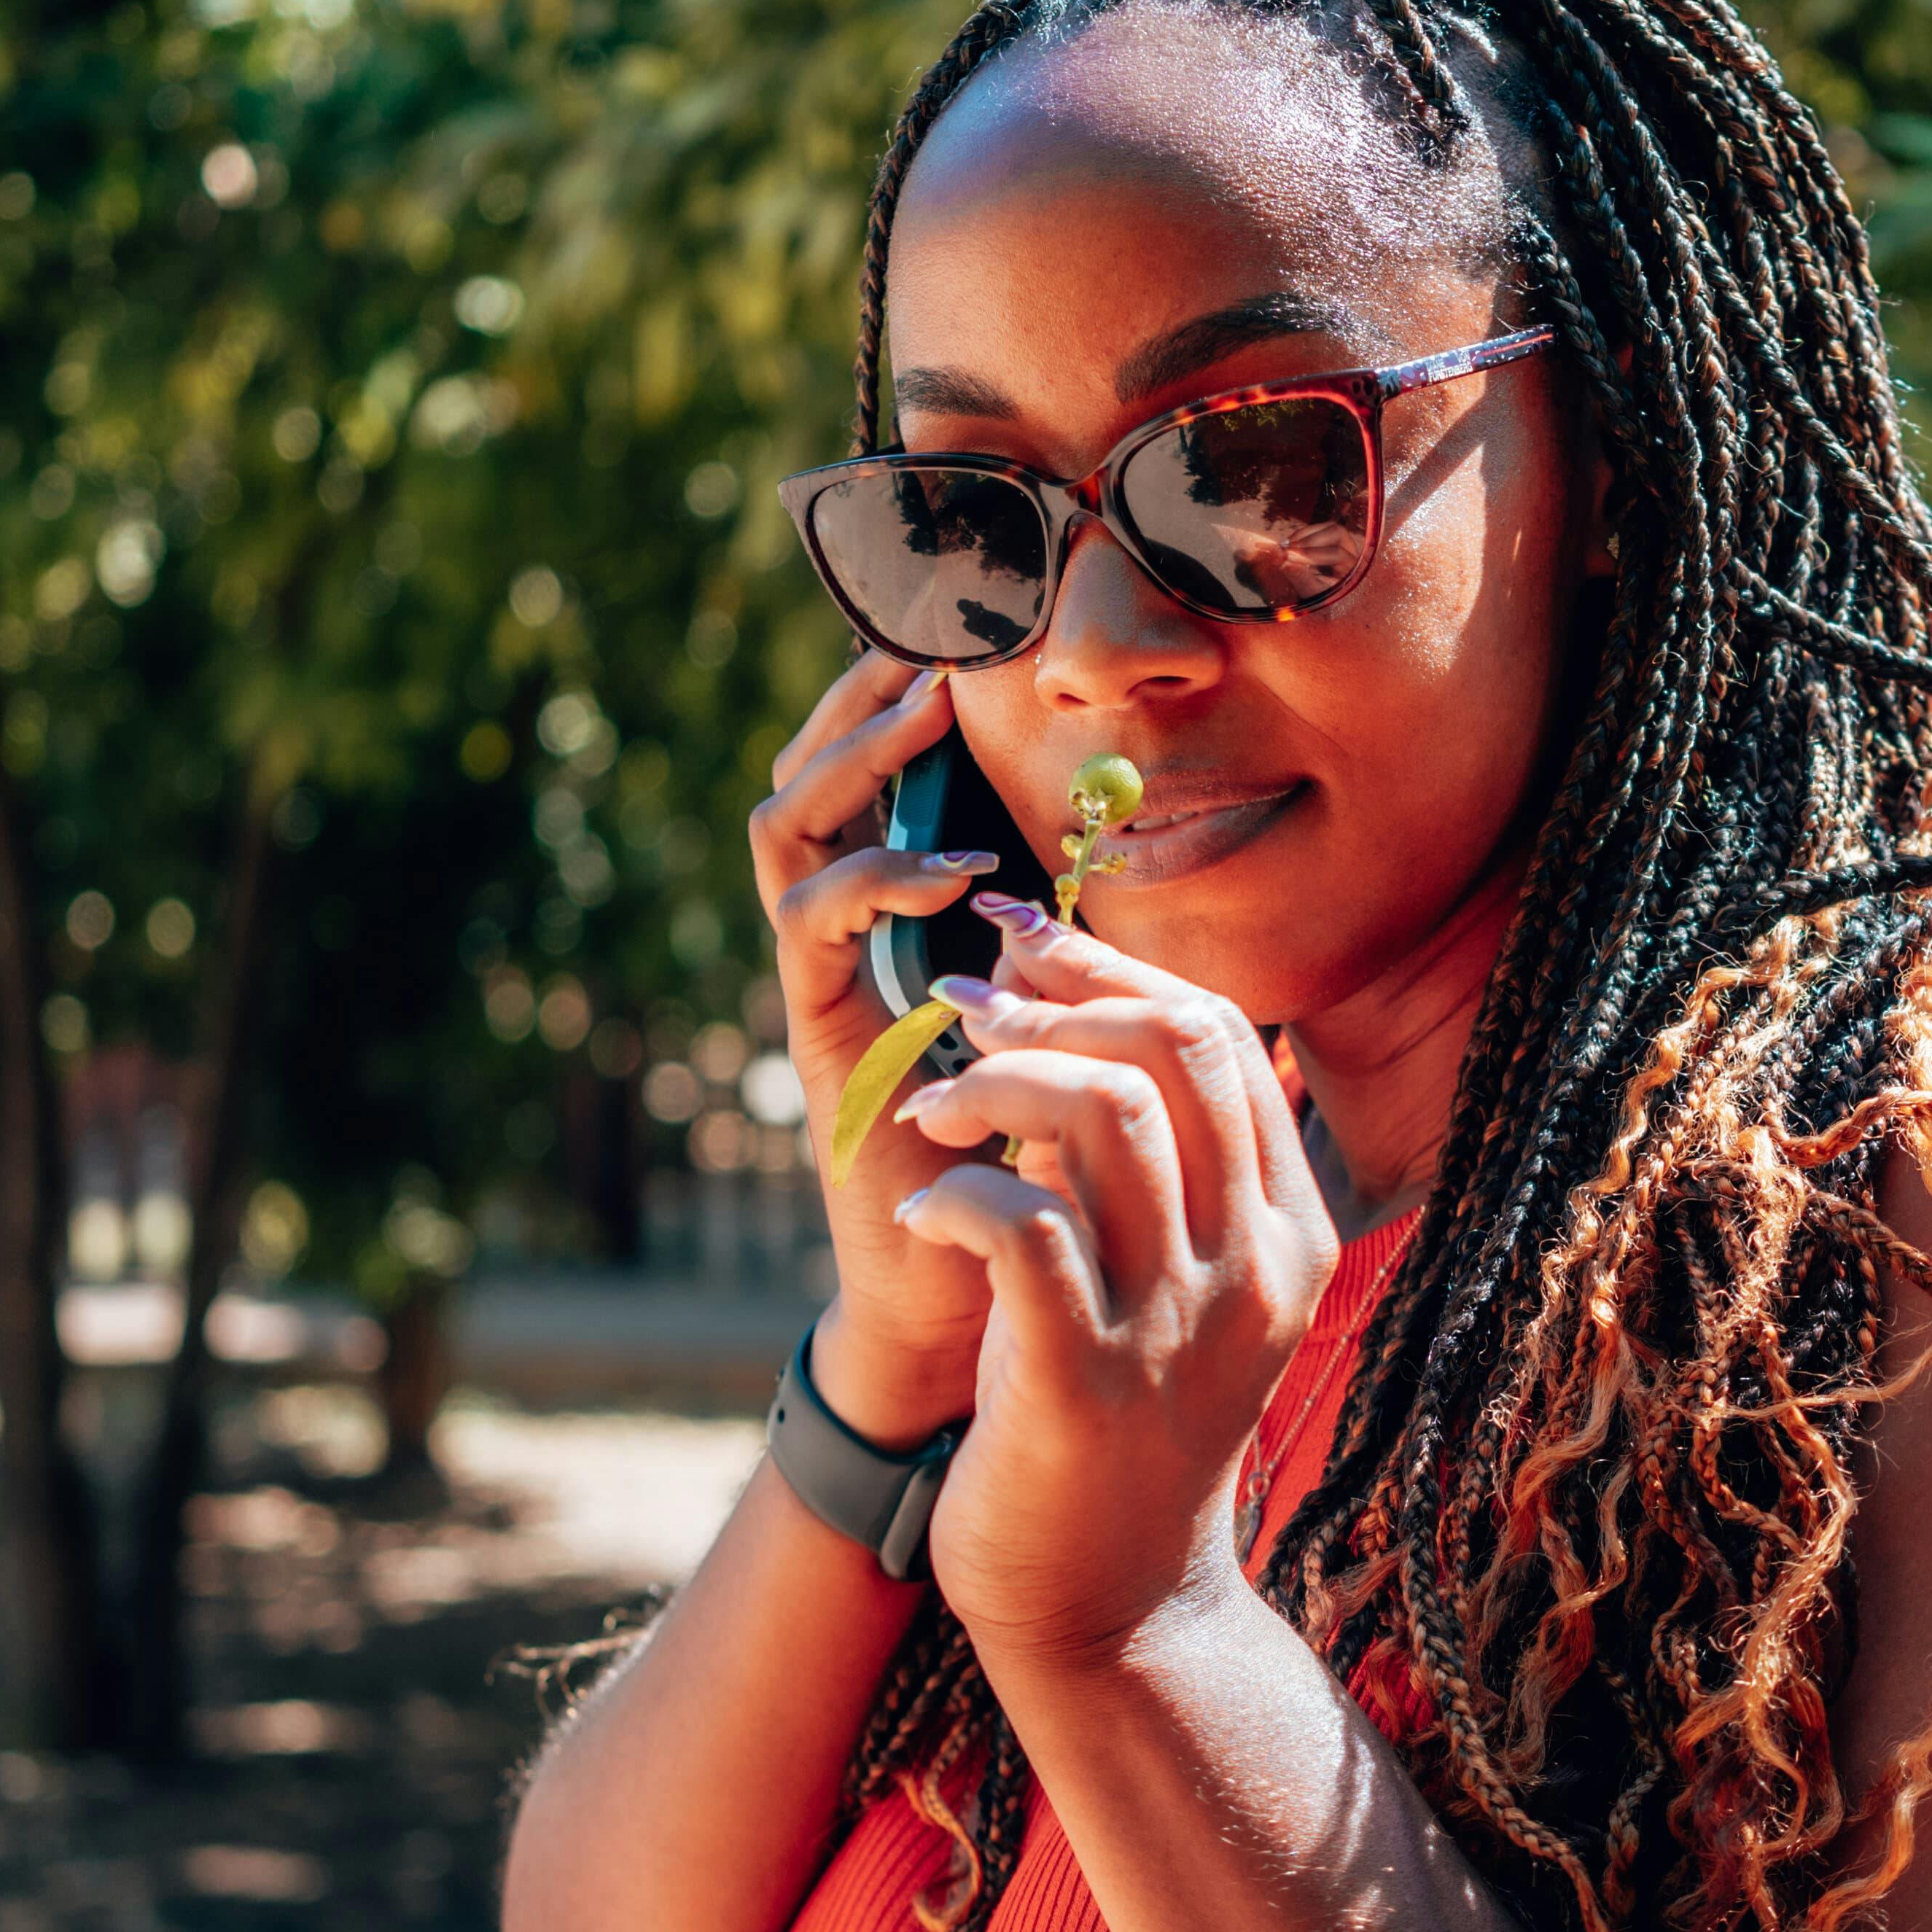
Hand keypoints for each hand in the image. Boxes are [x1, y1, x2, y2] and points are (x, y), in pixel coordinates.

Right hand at [743, 653, 1007, 1430]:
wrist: (973, 1292)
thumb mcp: (1069, 1012)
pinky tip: (952, 870)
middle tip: (925, 643)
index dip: (897, 705)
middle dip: (860, 702)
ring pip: (789, 830)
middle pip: (808, 777)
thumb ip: (1077, 931)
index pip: (871, 781)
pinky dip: (877, 880)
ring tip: (929, 719)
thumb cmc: (1036, 1151)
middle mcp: (840, 937)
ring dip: (858, 764)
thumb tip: (1142, 830)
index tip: (958, 639)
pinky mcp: (815, 1032)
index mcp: (898, 919)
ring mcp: (817, 981)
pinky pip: (812, 925)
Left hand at [882, 907, 1338, 1665]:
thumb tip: (1087, 1014)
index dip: (1111, 971)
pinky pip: (1023, 1227)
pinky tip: (924, 1214)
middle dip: (1056, 998)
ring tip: (930, 1103)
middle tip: (964, 1000)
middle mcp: (1253, 1269)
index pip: (1223, 1040)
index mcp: (1290, 1232)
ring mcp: (1177, 1327)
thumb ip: (1163, 1169)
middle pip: (1176, 1051)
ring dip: (997, 1078)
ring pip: (1105, 1115)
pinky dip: (959, 1194)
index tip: (1023, 945)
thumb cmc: (1121, 1423)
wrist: (1113, 1607)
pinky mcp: (1084, 1382)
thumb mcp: (1175, 1285)